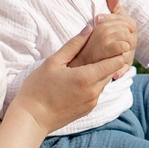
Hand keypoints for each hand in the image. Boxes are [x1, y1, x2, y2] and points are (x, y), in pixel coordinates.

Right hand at [10, 22, 133, 135]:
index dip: (116, 51)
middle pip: (111, 71)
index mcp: (87, 78)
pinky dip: (92, 84)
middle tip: (98, 49)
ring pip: (103, 82)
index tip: (111, 43)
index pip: (115, 62)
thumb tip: (89, 28)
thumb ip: (73, 45)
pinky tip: (78, 80)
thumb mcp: (53, 62)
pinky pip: (96, 93)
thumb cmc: (38, 88)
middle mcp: (94, 92)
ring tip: (85, 64)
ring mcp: (92, 103)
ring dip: (99, 73)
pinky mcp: (88, 110)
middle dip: (108, 60)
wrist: (32, 119)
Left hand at [68, 0, 136, 74]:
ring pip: (125, 53)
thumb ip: (113, 3)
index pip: (125, 21)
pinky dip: (120, 72)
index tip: (97, 17)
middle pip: (124, 36)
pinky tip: (113, 75)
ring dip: (114, 53)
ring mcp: (129, 53)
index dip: (111, 18)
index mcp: (130, 26)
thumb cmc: (115, 27)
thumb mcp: (116, 14)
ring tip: (100, 53)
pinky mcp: (125, 65)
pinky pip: (124, 69)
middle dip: (109, 33)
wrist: (120, 45)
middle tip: (96, 29)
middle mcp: (132, 40)